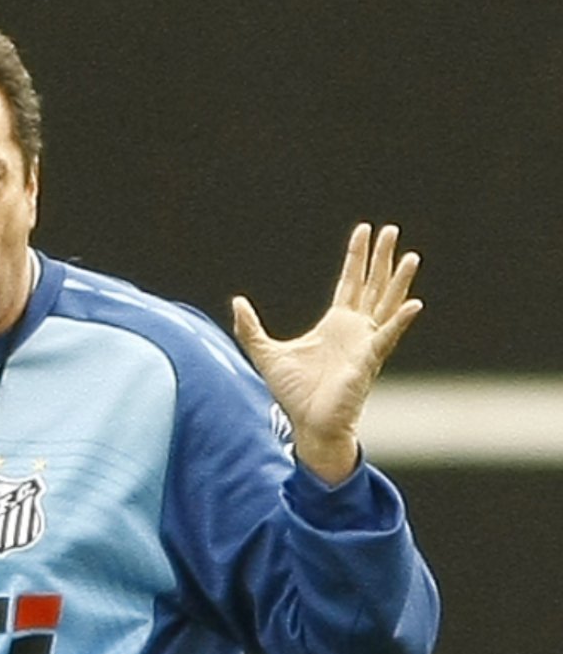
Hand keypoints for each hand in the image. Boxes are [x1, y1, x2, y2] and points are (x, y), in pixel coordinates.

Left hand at [231, 223, 422, 484]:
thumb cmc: (293, 393)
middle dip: (381, 257)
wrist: (307, 424)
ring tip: (410, 255)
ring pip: (386, 303)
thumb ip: (250, 327)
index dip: (356, 257)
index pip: (349, 282)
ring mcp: (366, 343)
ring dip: (398, 280)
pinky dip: (400, 320)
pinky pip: (387, 336)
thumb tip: (238, 302)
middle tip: (391, 229)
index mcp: (336, 324)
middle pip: (372, 284)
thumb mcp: (265, 352)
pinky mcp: (368, 360)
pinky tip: (414, 304)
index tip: (364, 231)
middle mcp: (356, 329)